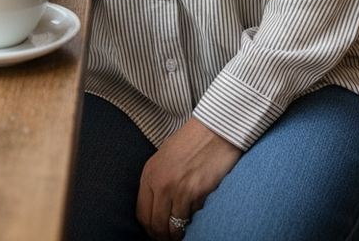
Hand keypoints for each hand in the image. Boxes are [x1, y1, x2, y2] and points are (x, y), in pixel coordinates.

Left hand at [136, 117, 241, 239]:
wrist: (215, 129)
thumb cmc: (191, 141)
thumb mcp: (164, 157)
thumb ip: (157, 182)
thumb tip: (155, 209)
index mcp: (150, 173)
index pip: (142, 214)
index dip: (149, 229)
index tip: (156, 233)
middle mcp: (162, 183)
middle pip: (156, 226)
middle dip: (163, 237)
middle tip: (170, 238)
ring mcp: (180, 190)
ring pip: (174, 228)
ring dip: (179, 233)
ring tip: (183, 230)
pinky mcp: (198, 193)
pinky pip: (193, 218)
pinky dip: (195, 219)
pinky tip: (197, 212)